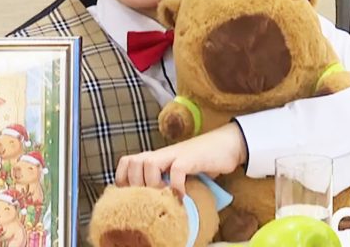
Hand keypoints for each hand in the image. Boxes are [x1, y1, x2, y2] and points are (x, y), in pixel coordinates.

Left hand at [115, 122, 248, 196]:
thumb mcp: (177, 172)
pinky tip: (182, 196)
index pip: (126, 163)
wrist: (226, 145)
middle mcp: (161, 154)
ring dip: (153, 184)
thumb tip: (151, 205)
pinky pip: (176, 171)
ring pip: (148, 164)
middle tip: (150, 200)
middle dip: (136, 184)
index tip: (131, 198)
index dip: (123, 180)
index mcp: (155, 157)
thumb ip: (165, 181)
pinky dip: (176, 186)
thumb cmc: (201, 162)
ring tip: (164, 198)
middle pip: (133, 163)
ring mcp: (175, 154)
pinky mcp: (190, 158)